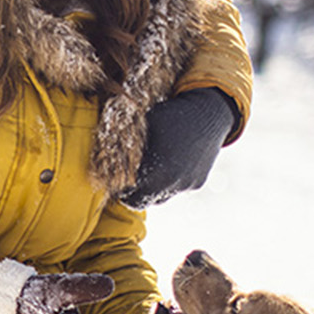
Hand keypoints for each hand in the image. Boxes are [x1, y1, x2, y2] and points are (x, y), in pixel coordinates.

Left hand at [116, 88, 236, 208]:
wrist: (207, 112)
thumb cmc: (167, 115)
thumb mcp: (142, 129)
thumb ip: (127, 150)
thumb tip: (106, 161)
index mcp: (156, 173)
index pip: (129, 196)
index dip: (119, 190)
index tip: (114, 182)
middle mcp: (173, 184)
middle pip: (144, 201)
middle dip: (133, 193)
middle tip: (126, 182)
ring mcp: (187, 185)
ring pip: (161, 196)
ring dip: (152, 188)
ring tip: (147, 171)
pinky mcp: (197, 182)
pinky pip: (177, 188)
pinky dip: (170, 181)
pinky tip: (168, 164)